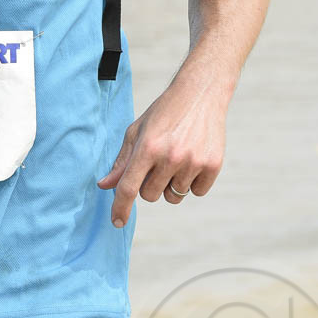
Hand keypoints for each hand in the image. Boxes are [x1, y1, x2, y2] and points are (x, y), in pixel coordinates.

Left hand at [96, 73, 226, 226]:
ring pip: (174, 196)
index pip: (128, 188)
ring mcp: (193, 162)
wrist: (200, 94)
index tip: (117, 222)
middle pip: (150, 195)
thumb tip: (104, 186)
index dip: (120, 208)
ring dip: (171, 185)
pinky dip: (193, 182)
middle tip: (156, 163)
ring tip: (176, 158)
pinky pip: (196, 192)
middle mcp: (170, 157)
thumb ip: (121, 161)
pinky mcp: (213, 165)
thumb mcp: (137, 131)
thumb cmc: (163, 113)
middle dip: (149, 185)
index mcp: (147, 147)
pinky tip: (193, 159)